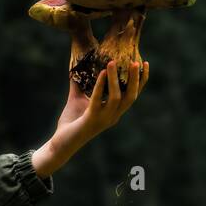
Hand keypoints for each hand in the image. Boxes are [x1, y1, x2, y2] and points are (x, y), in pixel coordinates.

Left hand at [31, 59, 147, 176]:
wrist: (60, 143)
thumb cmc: (70, 123)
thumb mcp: (77, 99)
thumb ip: (79, 84)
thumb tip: (76, 65)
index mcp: (114, 112)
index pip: (132, 95)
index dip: (141, 81)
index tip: (145, 64)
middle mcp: (112, 116)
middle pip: (131, 97)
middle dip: (136, 79)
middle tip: (136, 62)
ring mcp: (103, 118)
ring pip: (117, 97)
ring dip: (116, 79)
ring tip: (113, 62)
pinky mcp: (91, 119)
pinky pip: (98, 100)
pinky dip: (101, 85)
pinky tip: (101, 72)